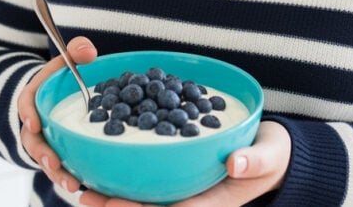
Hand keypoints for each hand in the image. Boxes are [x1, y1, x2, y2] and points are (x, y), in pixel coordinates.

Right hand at [17, 36, 96, 193]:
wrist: (55, 98)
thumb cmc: (61, 77)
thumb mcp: (65, 60)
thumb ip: (76, 50)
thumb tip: (89, 52)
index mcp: (33, 98)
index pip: (24, 103)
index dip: (26, 113)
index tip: (33, 123)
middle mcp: (34, 125)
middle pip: (33, 141)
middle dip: (42, 154)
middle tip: (53, 163)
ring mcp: (45, 142)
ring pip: (46, 161)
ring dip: (58, 174)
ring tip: (73, 185)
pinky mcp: (57, 155)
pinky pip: (61, 169)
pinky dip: (71, 178)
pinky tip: (86, 187)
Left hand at [80, 121, 290, 206]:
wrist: (270, 150)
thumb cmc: (270, 156)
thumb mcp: (268, 157)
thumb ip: (255, 161)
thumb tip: (237, 163)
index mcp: (211, 203)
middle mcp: (192, 198)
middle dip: (118, 206)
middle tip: (85, 196)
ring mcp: (184, 186)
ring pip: (145, 194)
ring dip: (114, 193)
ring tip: (82, 186)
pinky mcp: (180, 170)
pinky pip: (150, 175)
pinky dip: (127, 171)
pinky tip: (105, 161)